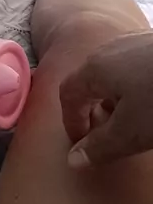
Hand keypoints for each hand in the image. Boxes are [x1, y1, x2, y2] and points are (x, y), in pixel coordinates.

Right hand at [60, 31, 152, 168]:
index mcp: (94, 68)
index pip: (67, 94)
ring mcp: (133, 43)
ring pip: (113, 74)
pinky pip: (134, 68)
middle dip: (93, 110)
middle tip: (107, 136)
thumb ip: (101, 147)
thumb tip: (73, 160)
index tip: (82, 145)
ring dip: (116, 100)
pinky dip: (136, 88)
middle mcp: (109, 50)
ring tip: (135, 122)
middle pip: (89, 81)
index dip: (71, 121)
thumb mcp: (132, 132)